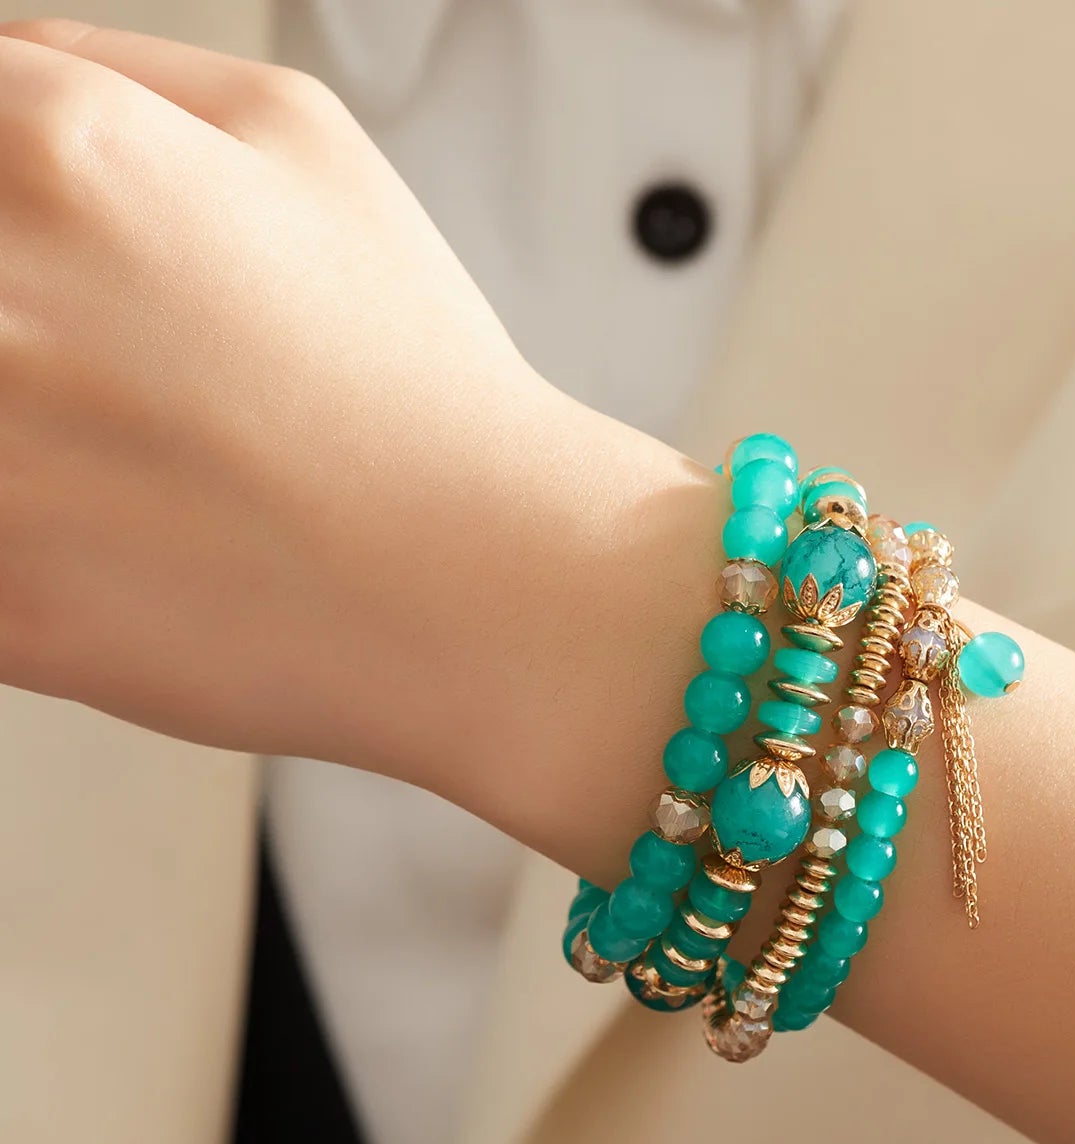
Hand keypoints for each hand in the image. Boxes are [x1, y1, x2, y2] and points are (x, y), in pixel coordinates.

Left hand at [0, 21, 566, 774]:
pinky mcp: (2, 605)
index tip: (33, 264)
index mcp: (61, 156)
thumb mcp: (306, 145)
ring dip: (22, 437)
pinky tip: (130, 541)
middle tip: (107, 372)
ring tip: (129, 459)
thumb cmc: (418, 392)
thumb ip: (110, 65)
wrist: (484, 590)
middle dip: (16, 324)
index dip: (1, 211)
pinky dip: (32, 543)